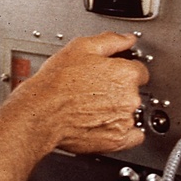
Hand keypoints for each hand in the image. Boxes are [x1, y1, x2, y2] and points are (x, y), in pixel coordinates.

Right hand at [13, 32, 149, 154]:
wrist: (41, 113)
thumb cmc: (56, 83)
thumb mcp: (81, 47)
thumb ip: (111, 40)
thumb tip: (127, 39)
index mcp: (125, 73)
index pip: (139, 70)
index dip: (123, 70)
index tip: (112, 75)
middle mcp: (130, 97)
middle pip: (134, 92)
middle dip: (119, 90)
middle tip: (96, 90)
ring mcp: (124, 120)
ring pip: (131, 113)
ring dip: (118, 110)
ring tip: (94, 107)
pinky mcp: (117, 140)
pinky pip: (133, 137)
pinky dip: (124, 132)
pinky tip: (107, 125)